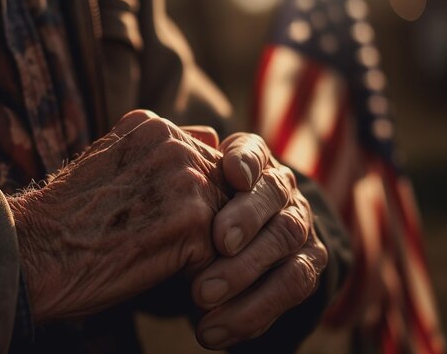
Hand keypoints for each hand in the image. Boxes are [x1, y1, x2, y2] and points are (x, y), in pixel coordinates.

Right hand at [8, 110, 229, 322]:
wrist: (35, 250)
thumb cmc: (67, 217)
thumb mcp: (110, 163)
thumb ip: (157, 151)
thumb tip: (211, 138)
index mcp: (153, 126)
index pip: (204, 158)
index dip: (187, 199)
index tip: (155, 219)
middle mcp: (173, 142)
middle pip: (221, 187)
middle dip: (201, 221)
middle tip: (158, 241)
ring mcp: (185, 178)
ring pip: (225, 219)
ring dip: (201, 246)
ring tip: (157, 255)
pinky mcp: (192, 220)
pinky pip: (219, 252)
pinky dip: (197, 271)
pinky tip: (159, 270)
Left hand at [190, 133, 328, 348]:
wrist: (237, 250)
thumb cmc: (199, 211)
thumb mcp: (189, 189)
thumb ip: (179, 172)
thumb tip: (164, 143)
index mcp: (251, 163)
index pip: (253, 151)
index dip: (246, 160)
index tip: (232, 174)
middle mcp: (281, 191)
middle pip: (273, 196)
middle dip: (247, 218)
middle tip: (218, 243)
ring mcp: (299, 228)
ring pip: (285, 242)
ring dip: (245, 273)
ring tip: (200, 299)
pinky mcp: (308, 267)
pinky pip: (292, 287)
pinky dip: (252, 311)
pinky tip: (214, 331)